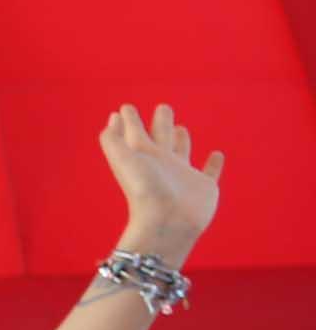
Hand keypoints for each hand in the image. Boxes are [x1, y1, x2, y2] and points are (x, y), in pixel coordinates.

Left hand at [100, 104, 221, 252]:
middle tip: (163, 107)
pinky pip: (210, 173)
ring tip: (181, 128)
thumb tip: (113, 118)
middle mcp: (161, 163)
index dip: (129, 120)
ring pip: (183, 152)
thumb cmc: (144, 188)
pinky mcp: (204, 188)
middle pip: (160, 137)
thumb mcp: (122, 158)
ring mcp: (183, 176)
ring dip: (182, 140)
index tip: (125, 108)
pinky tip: (217, 155)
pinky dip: (214, 164)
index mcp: (143, 155)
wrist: (167, 221)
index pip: (134, 132)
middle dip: (161, 122)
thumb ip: (112, 139)